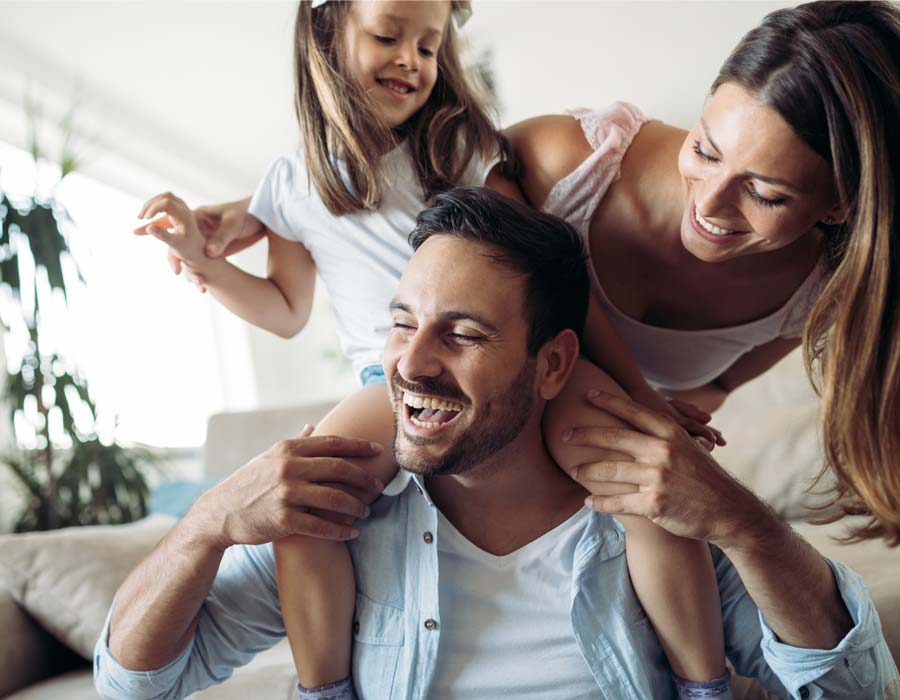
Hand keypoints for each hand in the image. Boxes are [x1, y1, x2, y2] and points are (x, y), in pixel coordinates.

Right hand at [135, 193, 207, 269]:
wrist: (199, 251)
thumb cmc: (188, 250)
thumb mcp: (176, 245)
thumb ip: (163, 236)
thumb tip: (149, 227)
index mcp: (185, 216)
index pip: (167, 203)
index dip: (153, 208)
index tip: (144, 220)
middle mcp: (185, 209)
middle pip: (166, 196)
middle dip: (150, 205)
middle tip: (139, 218)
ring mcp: (183, 208)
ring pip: (165, 197)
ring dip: (152, 204)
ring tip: (141, 217)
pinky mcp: (179, 210)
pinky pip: (166, 202)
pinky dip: (155, 207)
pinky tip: (148, 218)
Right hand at [166, 198, 264, 291]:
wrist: (262, 216)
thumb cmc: (247, 212)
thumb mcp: (233, 223)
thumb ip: (221, 237)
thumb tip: (209, 253)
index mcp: (196, 218)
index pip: (175, 232)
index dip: (171, 248)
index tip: (176, 267)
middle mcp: (196, 230)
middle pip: (179, 249)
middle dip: (182, 265)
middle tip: (190, 278)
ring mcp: (204, 241)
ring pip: (190, 259)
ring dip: (192, 273)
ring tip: (202, 287)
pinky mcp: (214, 251)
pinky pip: (203, 264)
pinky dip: (203, 274)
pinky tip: (206, 287)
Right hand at [190, 425, 385, 550]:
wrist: (221, 512)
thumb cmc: (250, 482)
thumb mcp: (269, 457)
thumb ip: (295, 443)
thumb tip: (312, 426)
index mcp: (288, 449)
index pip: (333, 443)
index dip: (359, 446)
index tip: (378, 450)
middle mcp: (289, 468)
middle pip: (339, 469)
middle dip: (364, 478)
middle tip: (378, 486)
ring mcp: (286, 494)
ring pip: (335, 499)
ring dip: (356, 507)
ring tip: (366, 512)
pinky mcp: (284, 520)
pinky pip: (321, 526)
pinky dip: (340, 531)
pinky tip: (351, 533)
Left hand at [566, 390, 764, 548]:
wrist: (729, 511)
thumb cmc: (705, 478)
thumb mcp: (690, 448)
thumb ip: (664, 435)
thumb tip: (638, 421)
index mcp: (671, 433)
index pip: (633, 411)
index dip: (608, 401)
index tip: (587, 394)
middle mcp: (663, 451)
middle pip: (613, 437)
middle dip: (584, 435)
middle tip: (564, 435)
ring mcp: (658, 477)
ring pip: (610, 471)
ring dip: (587, 472)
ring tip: (573, 471)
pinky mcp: (654, 503)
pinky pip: (618, 502)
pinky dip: (600, 503)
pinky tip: (589, 502)